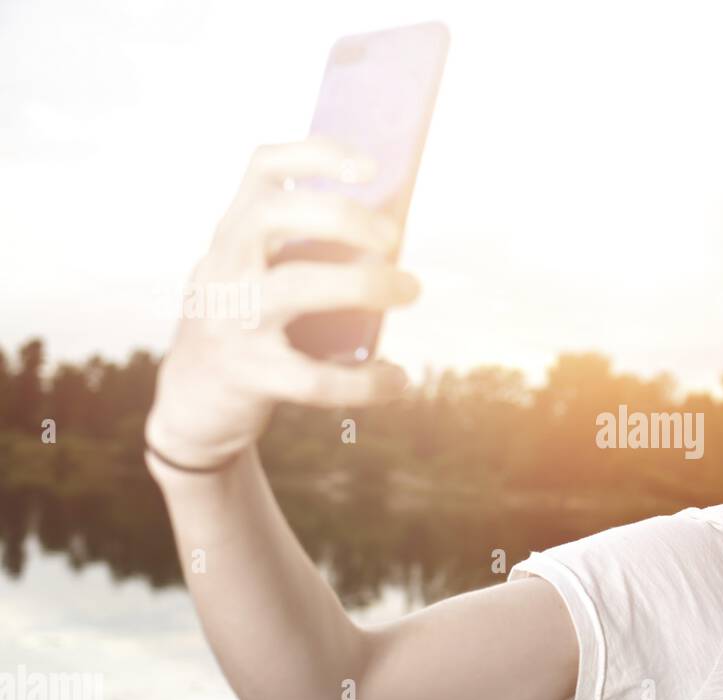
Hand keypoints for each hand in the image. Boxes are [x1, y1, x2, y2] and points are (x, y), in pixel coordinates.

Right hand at [144, 136, 419, 469]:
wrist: (192, 402)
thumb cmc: (249, 327)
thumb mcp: (259, 275)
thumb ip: (304, 251)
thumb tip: (392, 235)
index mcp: (232, 233)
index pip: (262, 168)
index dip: (316, 155)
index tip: (371, 166)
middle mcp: (224, 268)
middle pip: (275, 216)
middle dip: (345, 218)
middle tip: (394, 238)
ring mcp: (231, 322)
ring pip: (297, 287)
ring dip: (365, 285)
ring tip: (410, 288)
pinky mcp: (248, 376)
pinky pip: (314, 377)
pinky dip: (366, 379)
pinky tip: (397, 377)